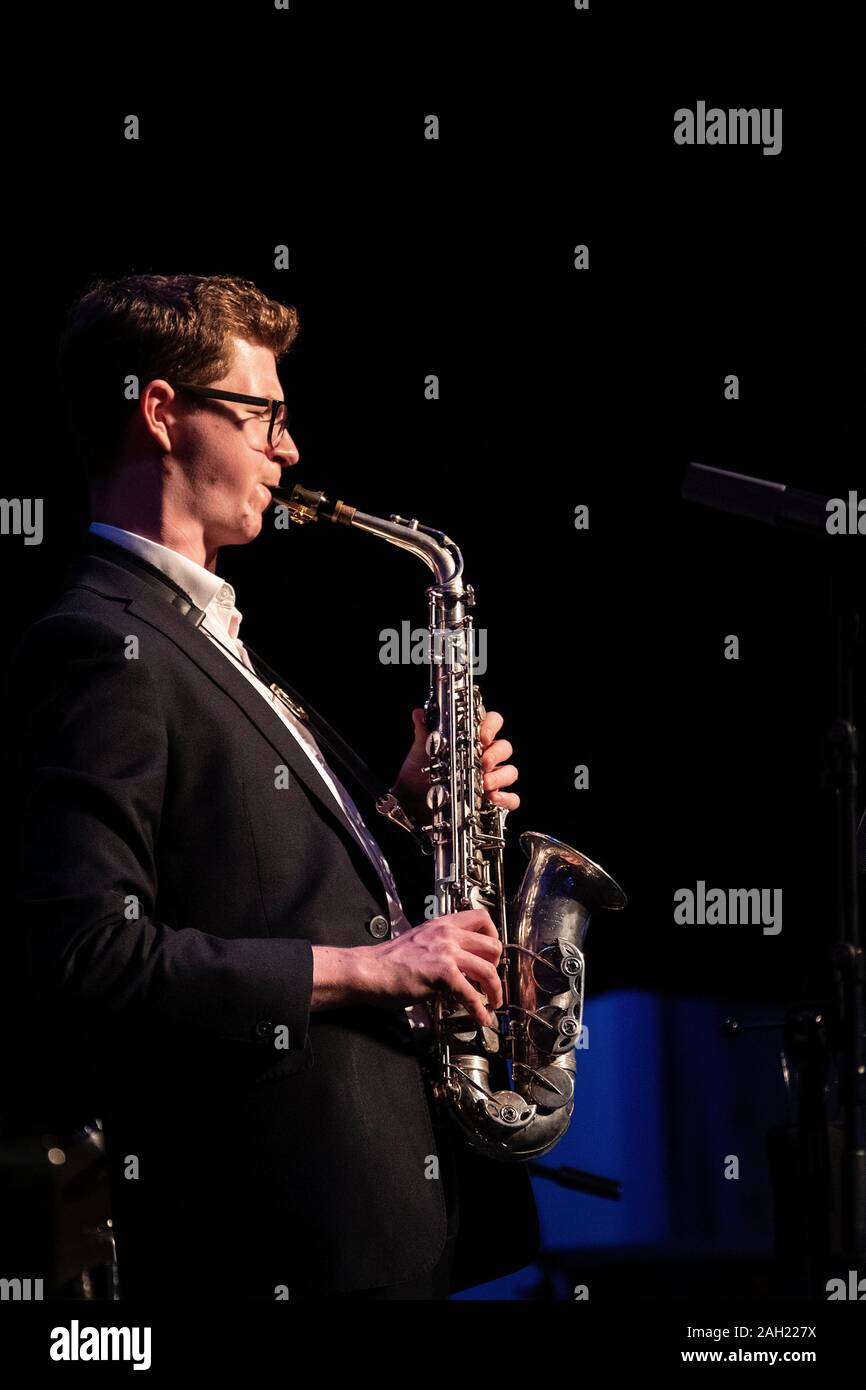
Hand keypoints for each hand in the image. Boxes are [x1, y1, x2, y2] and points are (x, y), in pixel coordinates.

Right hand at [357, 908, 502, 1029]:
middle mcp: (448, 934)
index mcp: (443, 924)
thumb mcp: (420, 940)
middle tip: (490, 980)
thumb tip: (460, 963)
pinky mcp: (443, 973)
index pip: (482, 918)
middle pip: (493, 945)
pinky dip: (480, 1009)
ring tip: (493, 1002)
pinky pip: (472, 993)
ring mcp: (446, 952)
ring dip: (495, 990)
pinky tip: (480, 1016)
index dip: (493, 936)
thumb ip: (442, 946)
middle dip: (497, 966)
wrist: (369, 970)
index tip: (492, 953)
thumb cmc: (388, 961)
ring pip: (488, 969)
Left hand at [390, 707, 520, 822]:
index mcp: (471, 740)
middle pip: (504, 747)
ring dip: (501, 776)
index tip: (484, 736)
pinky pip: (511, 799)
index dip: (492, 726)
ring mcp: (490, 778)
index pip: (492, 723)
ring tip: (485, 783)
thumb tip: (419, 714)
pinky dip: (507, 799)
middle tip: (484, 762)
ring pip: (510, 771)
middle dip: (496, 754)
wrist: (412, 802)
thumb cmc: (419, 773)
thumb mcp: (419, 752)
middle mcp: (484, 757)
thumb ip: (424, 733)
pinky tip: (493, 798)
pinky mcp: (490, 800)